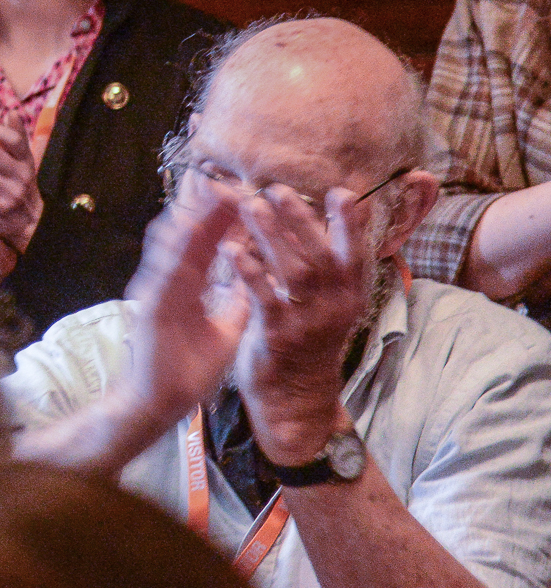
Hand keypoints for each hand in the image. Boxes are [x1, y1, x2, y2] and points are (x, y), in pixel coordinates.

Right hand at [122, 187, 249, 423]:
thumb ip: (239, 300)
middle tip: (228, 178)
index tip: (247, 191)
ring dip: (190, 215)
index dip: (226, 215)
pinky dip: (175, 248)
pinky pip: (163, 270)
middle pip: (189, 232)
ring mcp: (157, 290)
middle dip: (207, 204)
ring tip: (211, 191)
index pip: (210, 241)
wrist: (162, 403)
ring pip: (171, 242)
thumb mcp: (227, 328)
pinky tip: (188, 229)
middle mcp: (171, 281)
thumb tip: (261, 275)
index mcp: (190, 284)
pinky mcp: (149, 306)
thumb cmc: (189, 369)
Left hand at [228, 185, 374, 464]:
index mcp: (349, 295)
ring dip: (271, 236)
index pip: (356, 253)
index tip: (339, 192)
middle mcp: (335, 306)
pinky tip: (231, 250)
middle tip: (276, 189)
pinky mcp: (277, 336)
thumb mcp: (328, 305)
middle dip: (300, 219)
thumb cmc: (308, 341)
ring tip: (250, 207)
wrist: (296, 397)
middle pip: (322, 255)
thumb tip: (318, 223)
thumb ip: (325, 269)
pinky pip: (263, 298)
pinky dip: (249, 271)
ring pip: (294, 271)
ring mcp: (307, 322)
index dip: (351, 223)